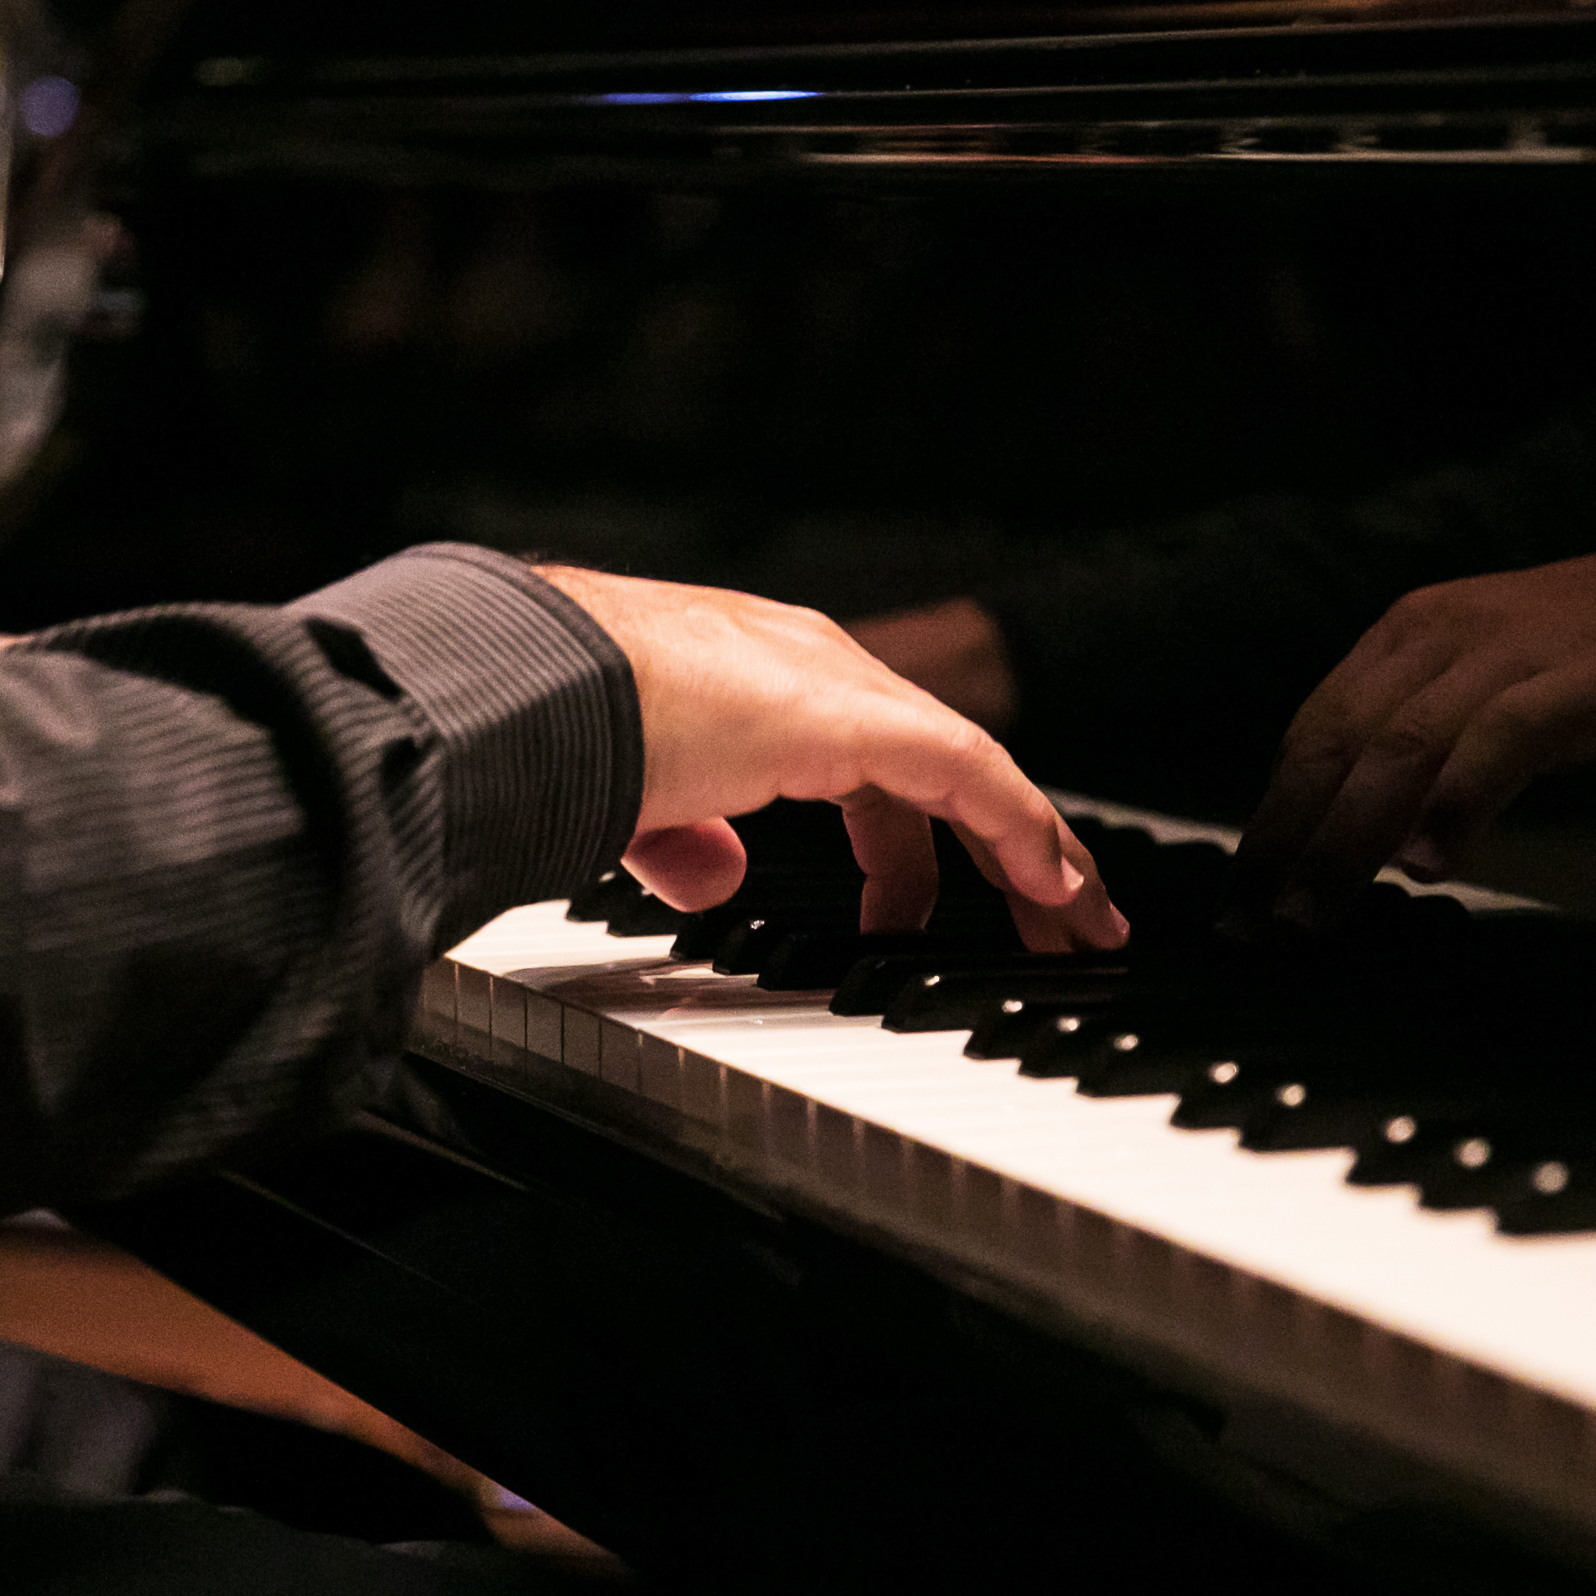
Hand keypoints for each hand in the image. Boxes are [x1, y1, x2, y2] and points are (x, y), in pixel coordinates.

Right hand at [538, 567, 1125, 951]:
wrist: (529, 691)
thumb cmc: (554, 736)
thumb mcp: (633, 807)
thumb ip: (683, 838)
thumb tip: (717, 880)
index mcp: (756, 689)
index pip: (867, 762)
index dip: (914, 836)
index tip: (936, 902)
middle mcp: (809, 672)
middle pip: (934, 770)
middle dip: (991, 848)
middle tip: (1042, 918)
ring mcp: (836, 685)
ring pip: (972, 772)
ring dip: (1027, 852)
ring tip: (1066, 923)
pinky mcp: (858, 714)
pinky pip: (972, 775)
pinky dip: (1023, 830)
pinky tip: (1055, 887)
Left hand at [1233, 542, 1595, 930]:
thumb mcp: (1495, 689)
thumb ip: (1426, 741)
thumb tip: (1363, 831)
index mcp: (1411, 633)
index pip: (1314, 730)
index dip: (1271, 813)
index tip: (1241, 894)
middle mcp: (1443, 632)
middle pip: (1336, 741)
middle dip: (1286, 837)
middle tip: (1255, 923)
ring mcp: (1510, 649)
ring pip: (1397, 747)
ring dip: (1347, 838)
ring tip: (1316, 912)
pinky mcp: (1579, 681)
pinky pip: (1497, 743)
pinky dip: (1453, 804)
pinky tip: (1427, 865)